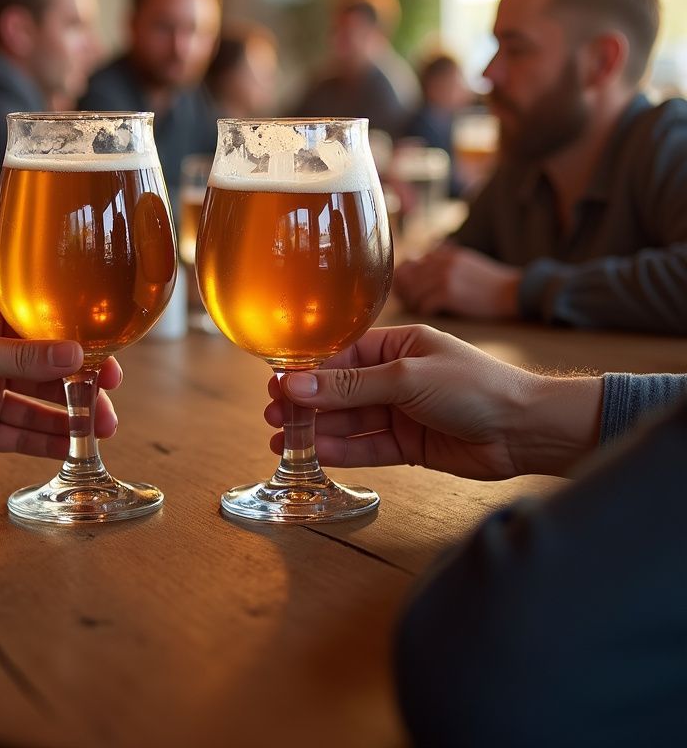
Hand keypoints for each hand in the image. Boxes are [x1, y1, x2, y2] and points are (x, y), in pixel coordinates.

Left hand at [0, 290, 121, 466]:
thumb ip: (23, 357)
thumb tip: (77, 355)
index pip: (44, 329)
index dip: (78, 344)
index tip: (108, 359)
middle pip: (47, 369)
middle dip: (80, 384)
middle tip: (110, 400)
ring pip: (39, 403)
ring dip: (70, 414)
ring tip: (104, 427)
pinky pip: (21, 433)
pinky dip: (48, 440)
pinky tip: (74, 446)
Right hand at [264, 325, 601, 479]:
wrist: (526, 429)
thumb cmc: (475, 386)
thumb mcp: (406, 378)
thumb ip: (350, 386)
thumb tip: (298, 383)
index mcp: (397, 344)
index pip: (341, 356)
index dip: (308, 371)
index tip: (276, 383)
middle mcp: (396, 376)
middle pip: (340, 390)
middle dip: (307, 403)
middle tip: (272, 415)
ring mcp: (401, 411)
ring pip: (349, 420)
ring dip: (318, 429)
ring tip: (281, 438)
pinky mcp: (409, 444)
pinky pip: (367, 446)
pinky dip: (342, 450)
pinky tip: (316, 453)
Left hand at [394, 244, 520, 318]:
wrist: (512, 292)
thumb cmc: (488, 281)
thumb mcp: (464, 261)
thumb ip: (440, 259)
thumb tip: (412, 258)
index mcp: (443, 254)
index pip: (408, 264)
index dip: (405, 279)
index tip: (409, 290)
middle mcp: (440, 262)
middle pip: (406, 279)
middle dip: (406, 293)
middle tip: (413, 302)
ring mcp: (444, 277)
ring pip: (413, 293)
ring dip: (415, 303)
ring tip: (423, 308)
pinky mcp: (449, 293)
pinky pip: (424, 305)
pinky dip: (425, 310)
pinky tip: (433, 312)